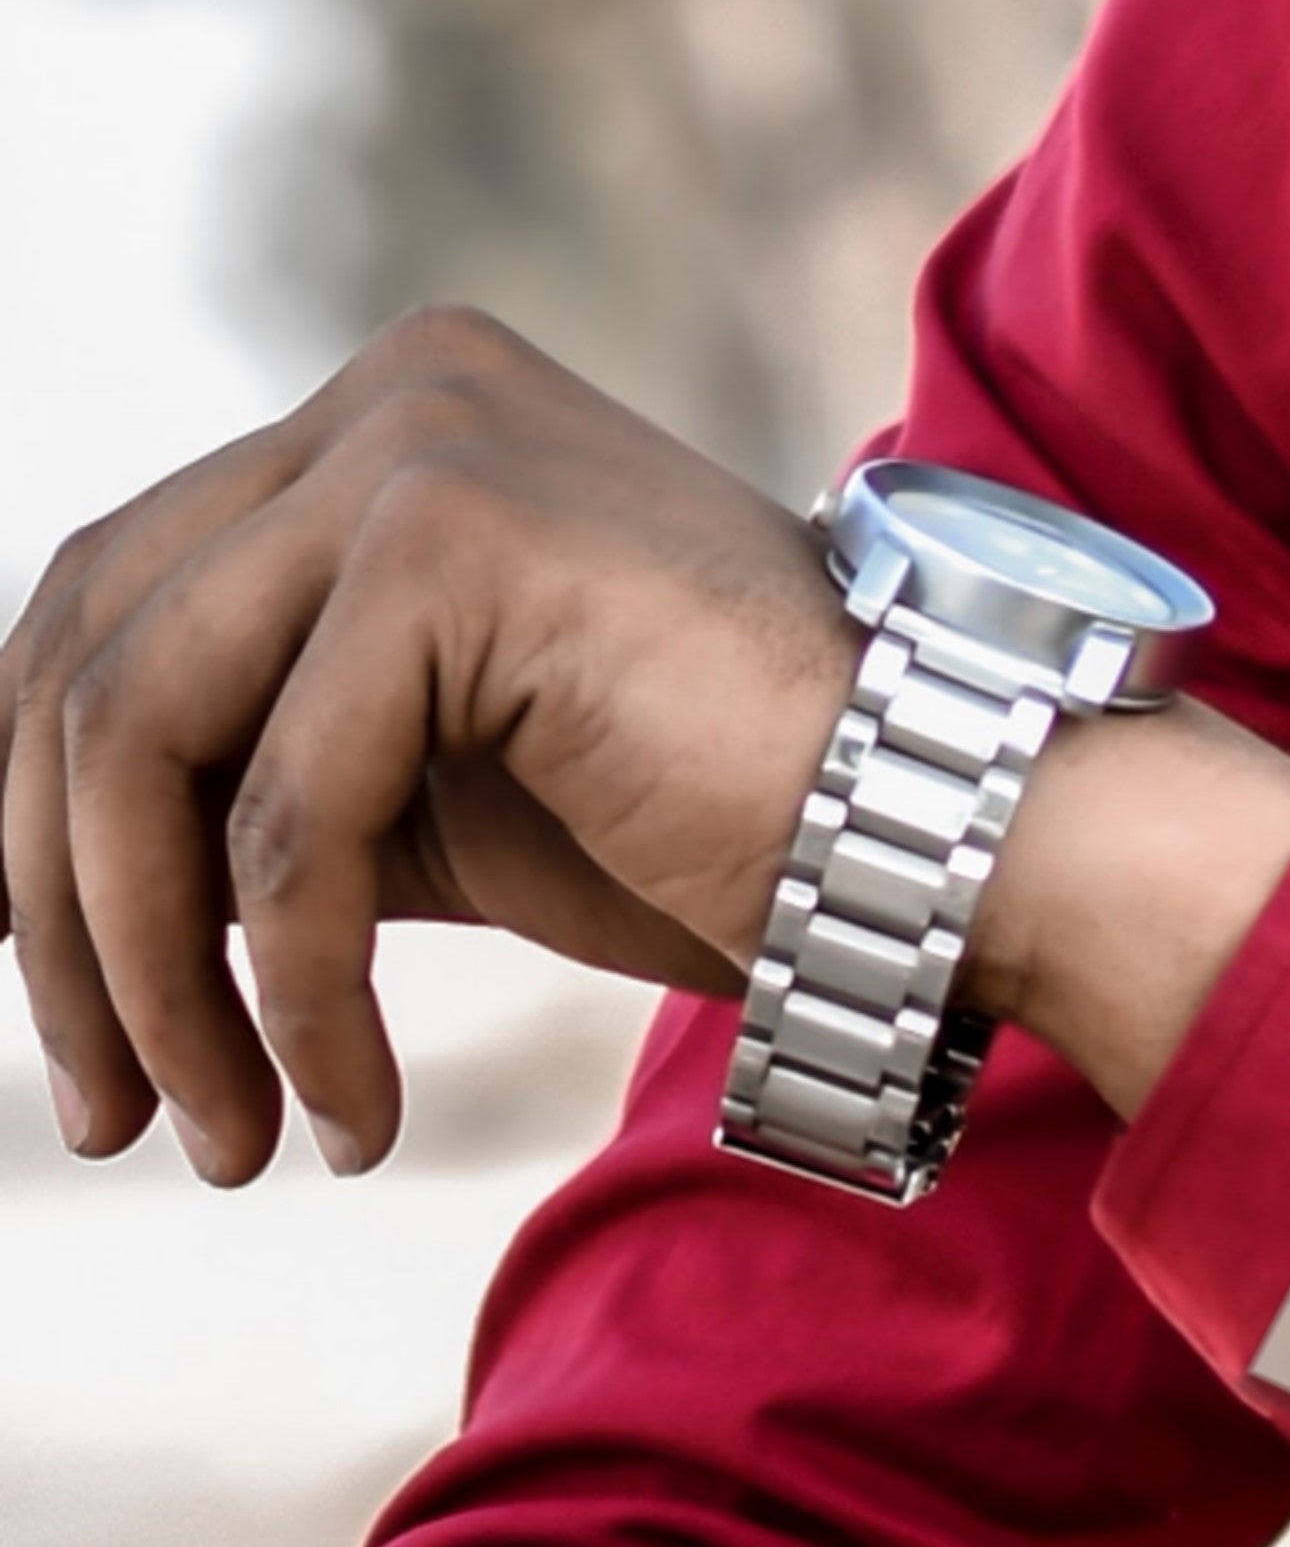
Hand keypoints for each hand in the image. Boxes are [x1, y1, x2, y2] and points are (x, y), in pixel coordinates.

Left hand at [0, 305, 853, 1185]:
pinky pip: (290, 813)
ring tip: (225, 1142)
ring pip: (148, 735)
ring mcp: (421, 448)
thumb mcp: (450, 806)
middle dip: (66, 920)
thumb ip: (279, 795)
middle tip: (117, 1116)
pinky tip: (354, 1109)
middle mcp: (390, 404)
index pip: (119, 608)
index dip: (41, 821)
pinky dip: (296, 992)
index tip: (72, 1011)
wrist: (943, 844)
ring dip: (153, 978)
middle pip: (91, 659)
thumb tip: (81, 898)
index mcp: (387, 442)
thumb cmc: (735, 836)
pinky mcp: (462, 543)